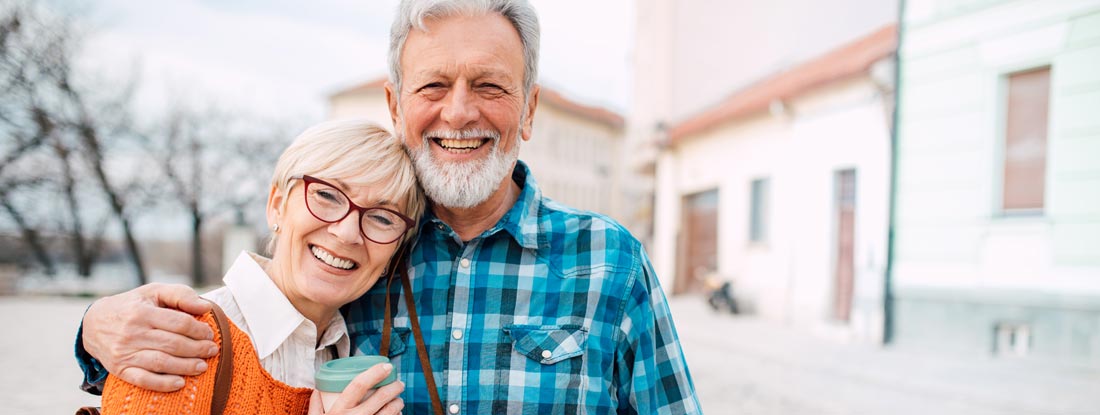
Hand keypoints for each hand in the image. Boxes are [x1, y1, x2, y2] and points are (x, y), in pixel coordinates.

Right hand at [82, 283, 216, 391]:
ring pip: (161, 362)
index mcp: (142, 312)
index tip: (209, 334)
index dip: (198, 330)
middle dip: (197, 349)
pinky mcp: (120, 369)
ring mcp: (125, 353)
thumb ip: (180, 294)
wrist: (94, 323)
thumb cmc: (132, 305)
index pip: (178, 323)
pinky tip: (179, 383)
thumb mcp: (153, 292)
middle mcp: (133, 333)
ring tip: (202, 366)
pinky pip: (143, 379)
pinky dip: (162, 383)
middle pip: (172, 344)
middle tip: (212, 351)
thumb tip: (205, 306)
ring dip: (185, 366)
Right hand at [308, 363, 404, 413]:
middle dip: (394, 387)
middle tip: (398, 384)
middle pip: (381, 397)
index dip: (374, 372)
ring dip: (398, 403)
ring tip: (399, 400)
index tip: (386, 366)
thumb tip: (317, 390)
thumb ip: (315, 407)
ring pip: (391, 411)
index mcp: (339, 411)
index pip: (359, 384)